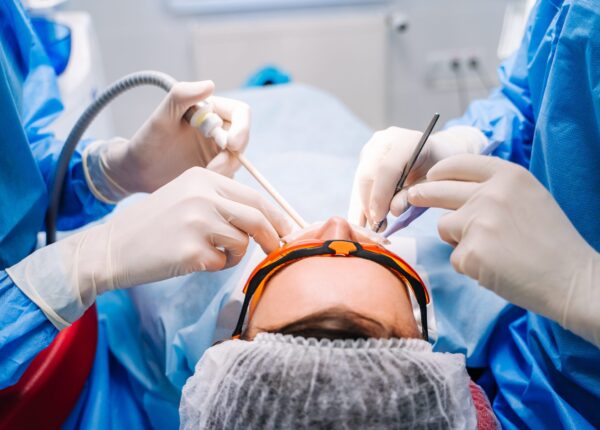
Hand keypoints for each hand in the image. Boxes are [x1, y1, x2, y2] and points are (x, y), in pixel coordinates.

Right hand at [7, 167, 291, 328]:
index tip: (287, 230)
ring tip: (211, 254)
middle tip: (279, 250)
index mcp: (203, 179)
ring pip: (242, 242)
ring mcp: (197, 222)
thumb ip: (220, 198)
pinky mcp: (192, 250)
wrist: (111, 247)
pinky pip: (222, 263)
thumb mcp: (185, 195)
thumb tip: (264, 215)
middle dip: (273, 237)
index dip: (277, 216)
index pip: (254, 197)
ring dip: (235, 254)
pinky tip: (193, 261)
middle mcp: (202, 195)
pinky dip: (216, 266)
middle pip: (257, 217)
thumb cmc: (153, 225)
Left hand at [83, 81, 250, 201]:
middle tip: (212, 169)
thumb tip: (210, 84)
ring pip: (237, 161)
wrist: (138, 171)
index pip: (241, 113)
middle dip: (231, 156)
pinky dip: (220, 182)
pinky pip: (229, 178)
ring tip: (200, 176)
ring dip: (224, 171)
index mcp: (210, 111)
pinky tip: (200, 184)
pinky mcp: (216, 172)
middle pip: (243, 140)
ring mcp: (218, 152)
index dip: (242, 128)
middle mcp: (218, 130)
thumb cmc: (147, 140)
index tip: (231, 144)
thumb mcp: (161, 117)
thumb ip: (181, 96)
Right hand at [348, 125, 486, 227]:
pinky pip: (359, 182)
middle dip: (369, 204)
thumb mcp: (432, 184)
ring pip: (360, 180)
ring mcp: (372, 147)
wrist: (436, 153)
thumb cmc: (438, 170)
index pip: (386, 169)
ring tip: (371, 226)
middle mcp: (384, 140)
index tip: (379, 218)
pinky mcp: (365, 157)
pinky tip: (364, 220)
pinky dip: (360, 202)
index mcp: (406, 141)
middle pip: (367, 174)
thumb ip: (413, 196)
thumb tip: (392, 210)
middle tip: (376, 227)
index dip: (380, 195)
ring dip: (362, 205)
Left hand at [408, 154, 599, 345]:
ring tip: (492, 251)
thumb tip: (455, 189)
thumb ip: (495, 189)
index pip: (458, 164)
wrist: (571, 279)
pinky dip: (469, 265)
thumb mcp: (529, 197)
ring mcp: (477, 222)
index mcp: (507, 175)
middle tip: (412, 197)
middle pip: (437, 190)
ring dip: (458, 240)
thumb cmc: (552, 241)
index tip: (430, 177)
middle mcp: (490, 194)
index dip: (439, 171)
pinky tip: (495, 269)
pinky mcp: (470, 253)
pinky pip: (455, 257)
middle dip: (420, 194)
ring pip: (444, 227)